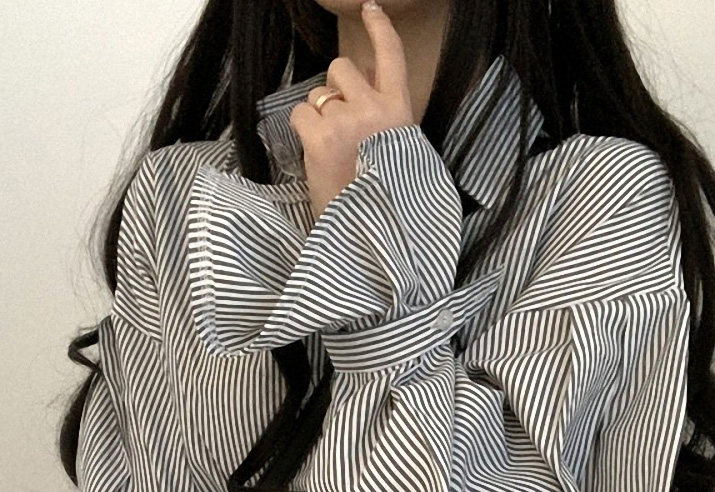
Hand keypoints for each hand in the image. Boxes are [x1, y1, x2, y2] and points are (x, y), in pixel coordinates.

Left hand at [288, 0, 414, 221]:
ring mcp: (347, 121)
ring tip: (331, 149)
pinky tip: (316, 155)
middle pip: (343, 68)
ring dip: (318, 114)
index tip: (370, 8)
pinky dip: (302, 131)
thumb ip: (389, 120)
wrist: (372, 234)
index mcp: (401, 114)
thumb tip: (367, 85)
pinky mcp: (321, 137)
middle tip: (338, 123)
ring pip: (319, 93)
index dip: (379, 28)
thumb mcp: (402, 155)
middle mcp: (375, 110)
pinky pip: (301, 114)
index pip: (392, 56)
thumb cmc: (385, 202)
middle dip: (335, 88)